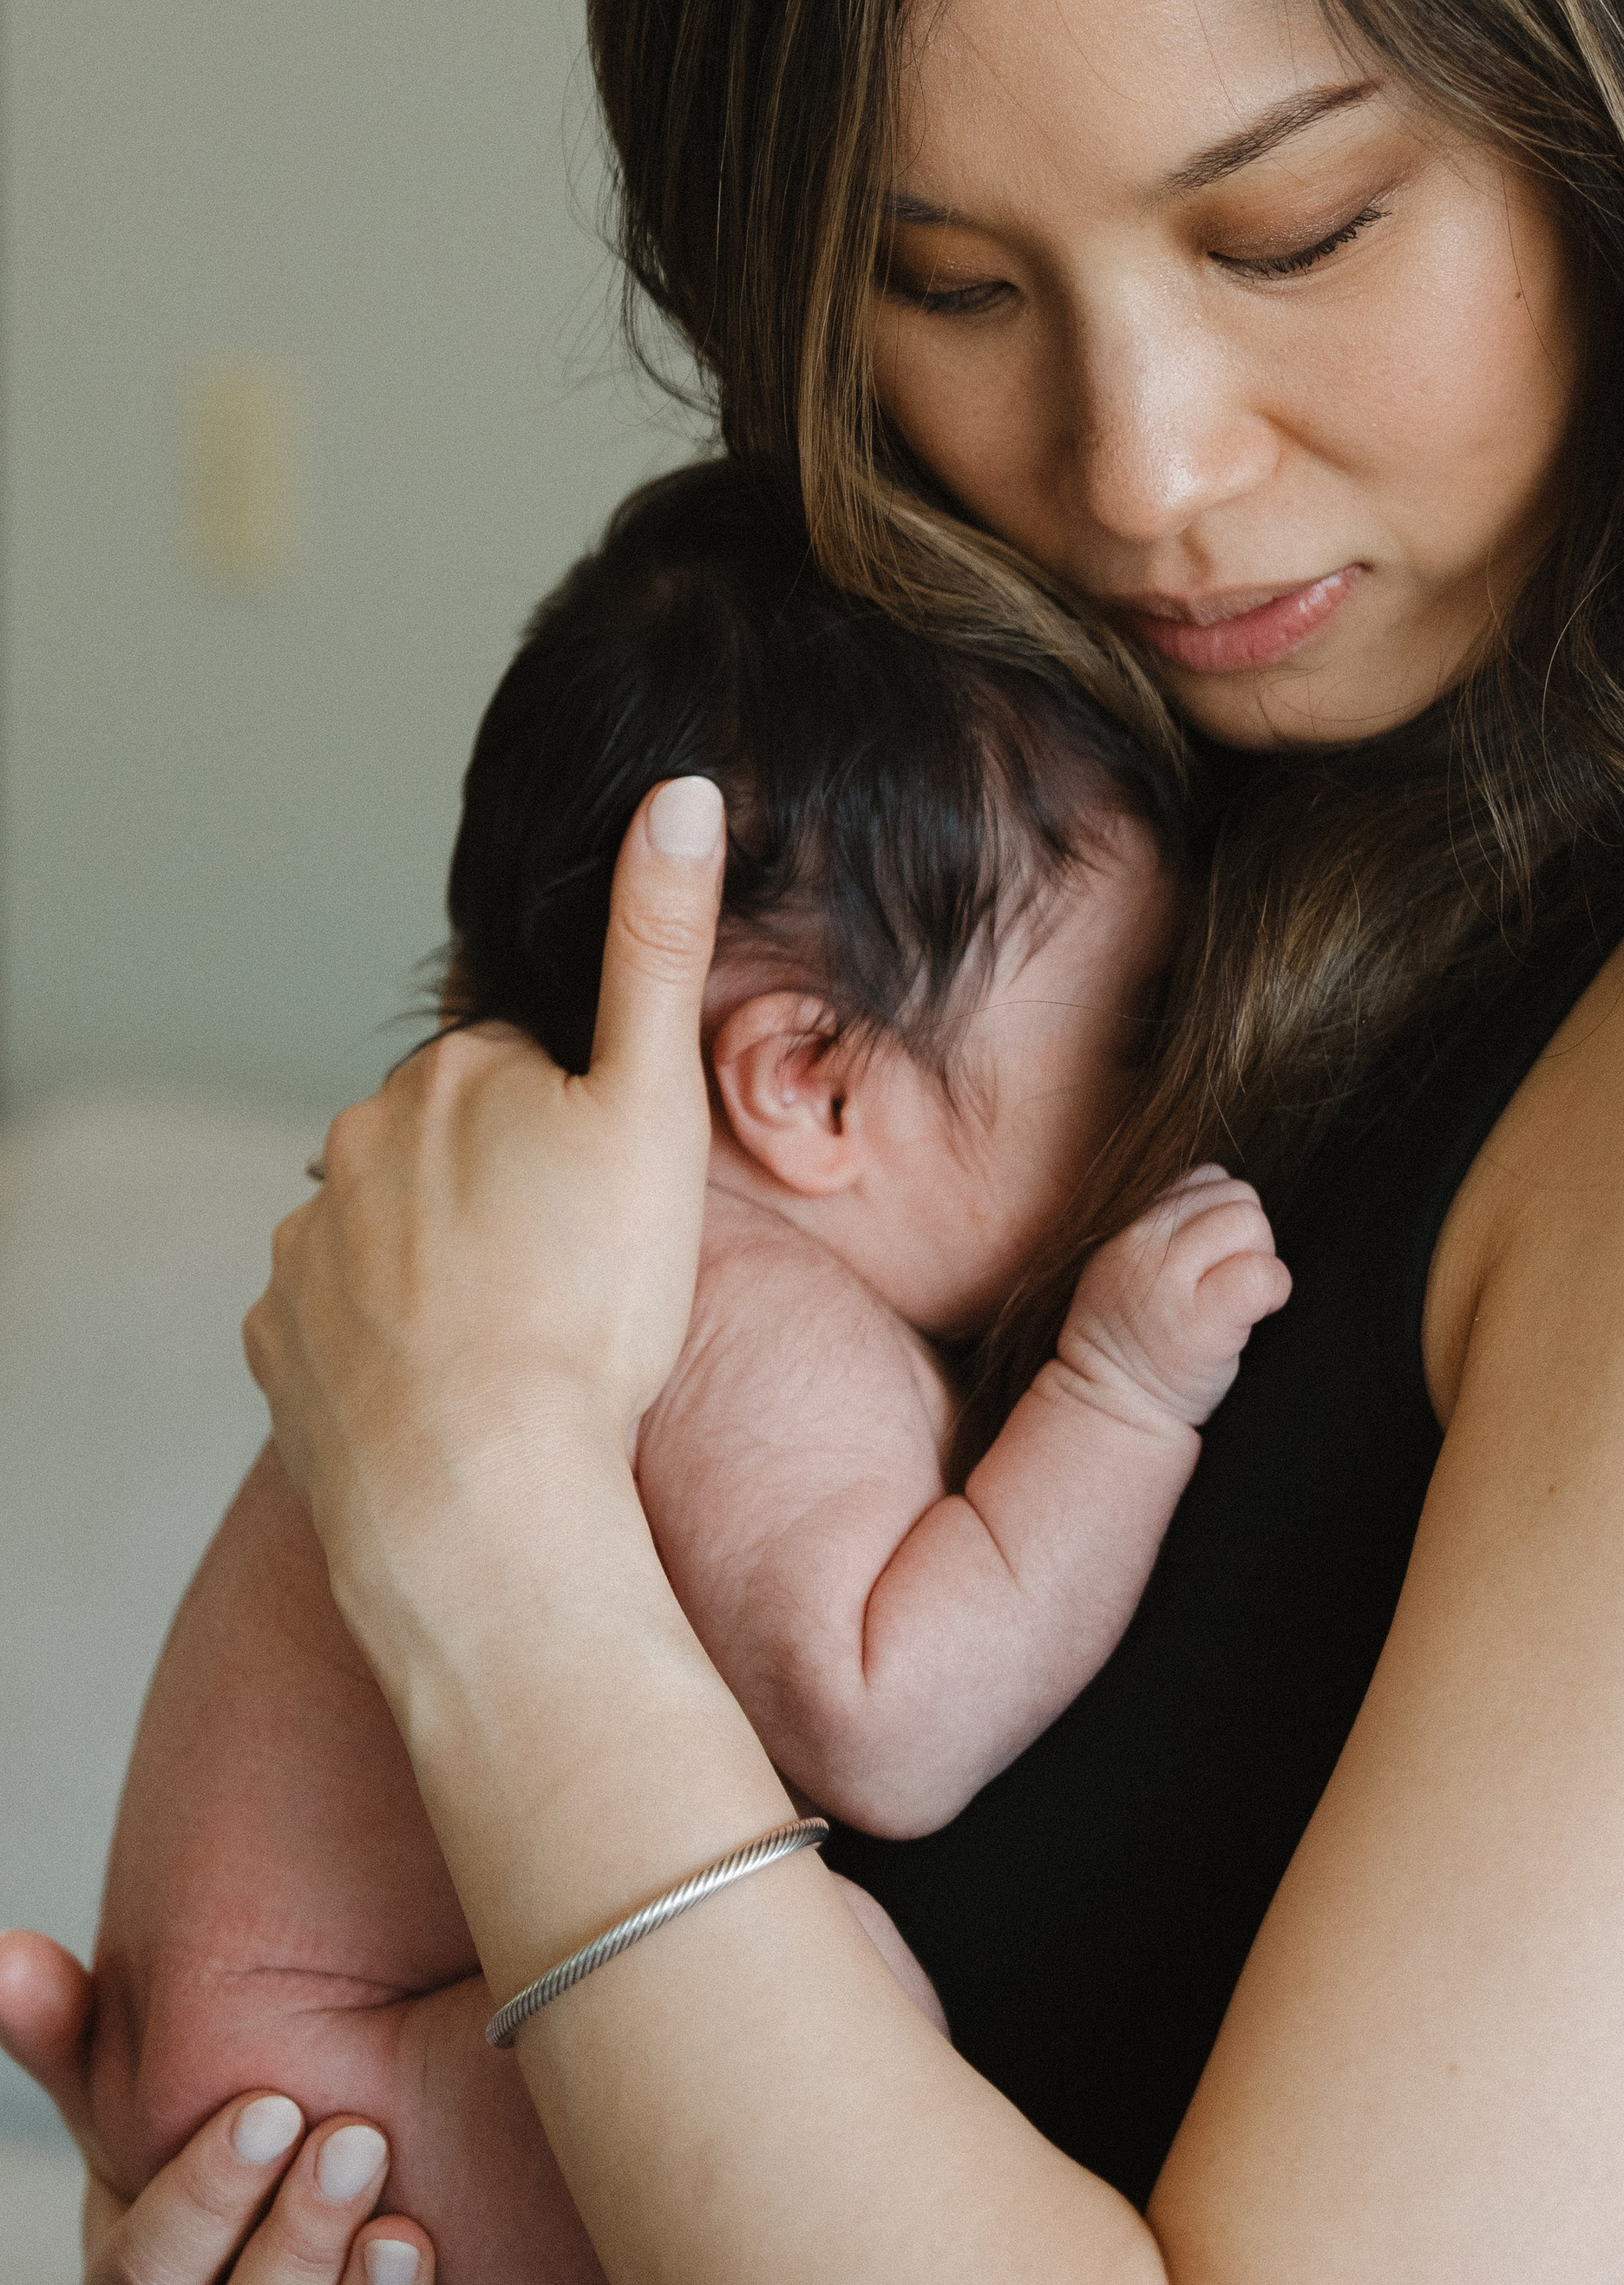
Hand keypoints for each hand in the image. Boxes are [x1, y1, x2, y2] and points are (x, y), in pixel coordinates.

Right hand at [0, 1930, 522, 2284]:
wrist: (346, 2213)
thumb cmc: (230, 2156)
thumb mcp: (155, 2098)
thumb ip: (80, 2036)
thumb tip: (5, 1959)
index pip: (144, 2280)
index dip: (202, 2202)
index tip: (272, 2106)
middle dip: (295, 2254)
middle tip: (359, 2143)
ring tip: (413, 2238)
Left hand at [244, 777, 728, 1603]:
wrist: (480, 1492)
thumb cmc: (587, 1306)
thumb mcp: (655, 1111)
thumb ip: (661, 948)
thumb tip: (683, 792)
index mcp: (453, 1072)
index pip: (527, 1062)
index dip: (581, 1124)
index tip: (612, 1192)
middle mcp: (357, 1140)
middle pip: (453, 1142)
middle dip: (507, 1185)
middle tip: (582, 1271)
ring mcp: (305, 1247)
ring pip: (393, 1228)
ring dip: (446, 1263)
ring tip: (522, 1338)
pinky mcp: (279, 1344)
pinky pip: (343, 1321)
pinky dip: (391, 1342)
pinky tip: (455, 1386)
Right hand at [1058, 1165, 1291, 1428]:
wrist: (1113, 1410)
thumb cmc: (1137, 1343)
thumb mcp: (1131, 1268)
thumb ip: (1170, 1225)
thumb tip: (1228, 1190)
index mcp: (1129, 1229)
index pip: (1205, 1179)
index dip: (1224, 1217)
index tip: (1215, 1261)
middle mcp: (1143, 1246)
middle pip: (1236, 1196)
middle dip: (1249, 1236)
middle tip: (1230, 1284)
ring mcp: (1169, 1283)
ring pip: (1250, 1224)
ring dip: (1260, 1260)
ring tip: (1236, 1301)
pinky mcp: (1201, 1324)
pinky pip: (1261, 1274)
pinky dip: (1273, 1291)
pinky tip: (1252, 1317)